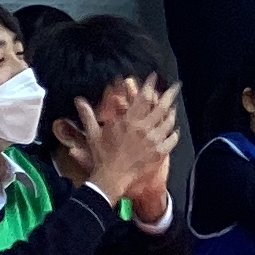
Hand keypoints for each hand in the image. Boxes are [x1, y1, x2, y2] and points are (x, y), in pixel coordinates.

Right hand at [64, 79, 179, 204]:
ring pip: (169, 122)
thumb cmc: (102, 155)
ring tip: (174, 107)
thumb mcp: (93, 133)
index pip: (143, 97)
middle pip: (162, 107)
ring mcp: (154, 141)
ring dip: (172, 113)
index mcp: (129, 121)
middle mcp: (144, 128)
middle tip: (176, 86)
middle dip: (170, 94)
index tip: (154, 76)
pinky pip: (172, 140)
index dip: (150, 85)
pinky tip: (174, 130)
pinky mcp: (159, 153)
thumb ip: (88, 115)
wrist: (112, 177)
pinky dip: (174, 134)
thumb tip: (78, 100)